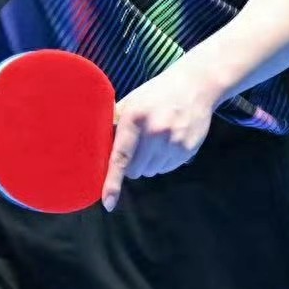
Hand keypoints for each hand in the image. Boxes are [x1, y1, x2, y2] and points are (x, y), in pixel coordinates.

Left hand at [100, 61, 218, 211]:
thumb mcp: (131, 102)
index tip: (108, 202)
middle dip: (132, 163)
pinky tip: (169, 139)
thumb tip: (94, 146)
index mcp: (135, 118)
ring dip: (149, 162)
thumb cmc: (155, 94)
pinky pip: (167, 168)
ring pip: (151, 171)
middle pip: (135, 170)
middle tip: (138, 144)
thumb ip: (114, 123)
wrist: (195, 85)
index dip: (113, 182)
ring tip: (156, 138)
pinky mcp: (188, 149)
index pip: (121, 157)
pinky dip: (164, 160)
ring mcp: (174, 142)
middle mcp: (155, 132)